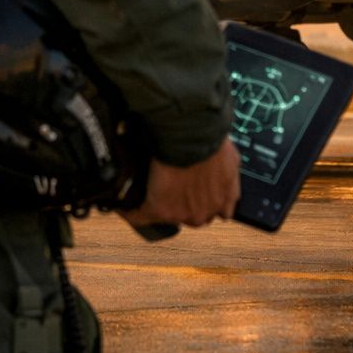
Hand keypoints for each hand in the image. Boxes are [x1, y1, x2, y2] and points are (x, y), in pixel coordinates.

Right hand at [119, 138, 239, 228]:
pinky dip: (131, 211)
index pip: (220, 212)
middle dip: (185, 204)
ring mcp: (184, 214)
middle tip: (173, 187)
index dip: (206, 202)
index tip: (197, 194)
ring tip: (149, 192)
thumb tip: (221, 167)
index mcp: (226, 197)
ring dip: (161, 206)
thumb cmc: (211, 138)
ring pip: (169, 216)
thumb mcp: (229, 154)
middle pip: (194, 215)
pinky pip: (141, 216)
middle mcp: (207, 211)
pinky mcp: (161, 210)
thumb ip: (227, 170)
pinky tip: (123, 206)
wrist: (192, 136)